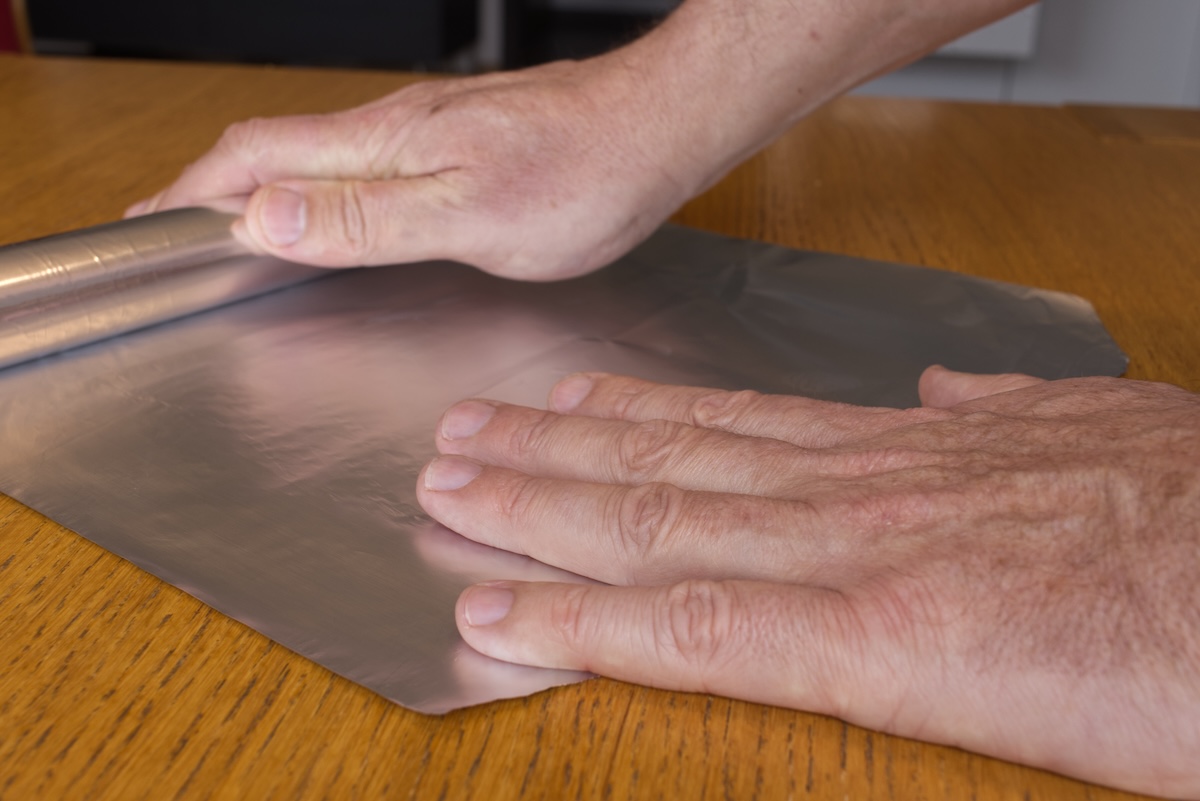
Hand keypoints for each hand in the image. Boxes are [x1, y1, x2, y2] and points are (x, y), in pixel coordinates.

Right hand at [125, 57, 706, 279]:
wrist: (657, 130)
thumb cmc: (583, 176)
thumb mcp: (472, 218)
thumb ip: (368, 221)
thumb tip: (266, 217)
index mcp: (384, 145)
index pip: (258, 158)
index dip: (195, 192)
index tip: (149, 223)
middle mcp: (395, 126)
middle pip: (276, 148)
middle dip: (214, 187)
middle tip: (177, 223)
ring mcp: (428, 128)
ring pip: (319, 153)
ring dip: (266, 185)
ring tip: (239, 223)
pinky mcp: (460, 138)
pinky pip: (364, 159)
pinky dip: (323, 185)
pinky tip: (335, 207)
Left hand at [416, 367, 1199, 796]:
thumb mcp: (1099, 426)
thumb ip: (999, 413)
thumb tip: (942, 394)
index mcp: (909, 451)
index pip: (740, 423)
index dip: (639, 415)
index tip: (567, 404)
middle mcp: (856, 488)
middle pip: (670, 461)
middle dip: (551, 451)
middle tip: (462, 435)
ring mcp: (854, 558)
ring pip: (655, 523)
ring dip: (539, 507)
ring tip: (454, 488)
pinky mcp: (874, 646)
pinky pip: (695, 630)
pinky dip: (586, 623)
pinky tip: (504, 616)